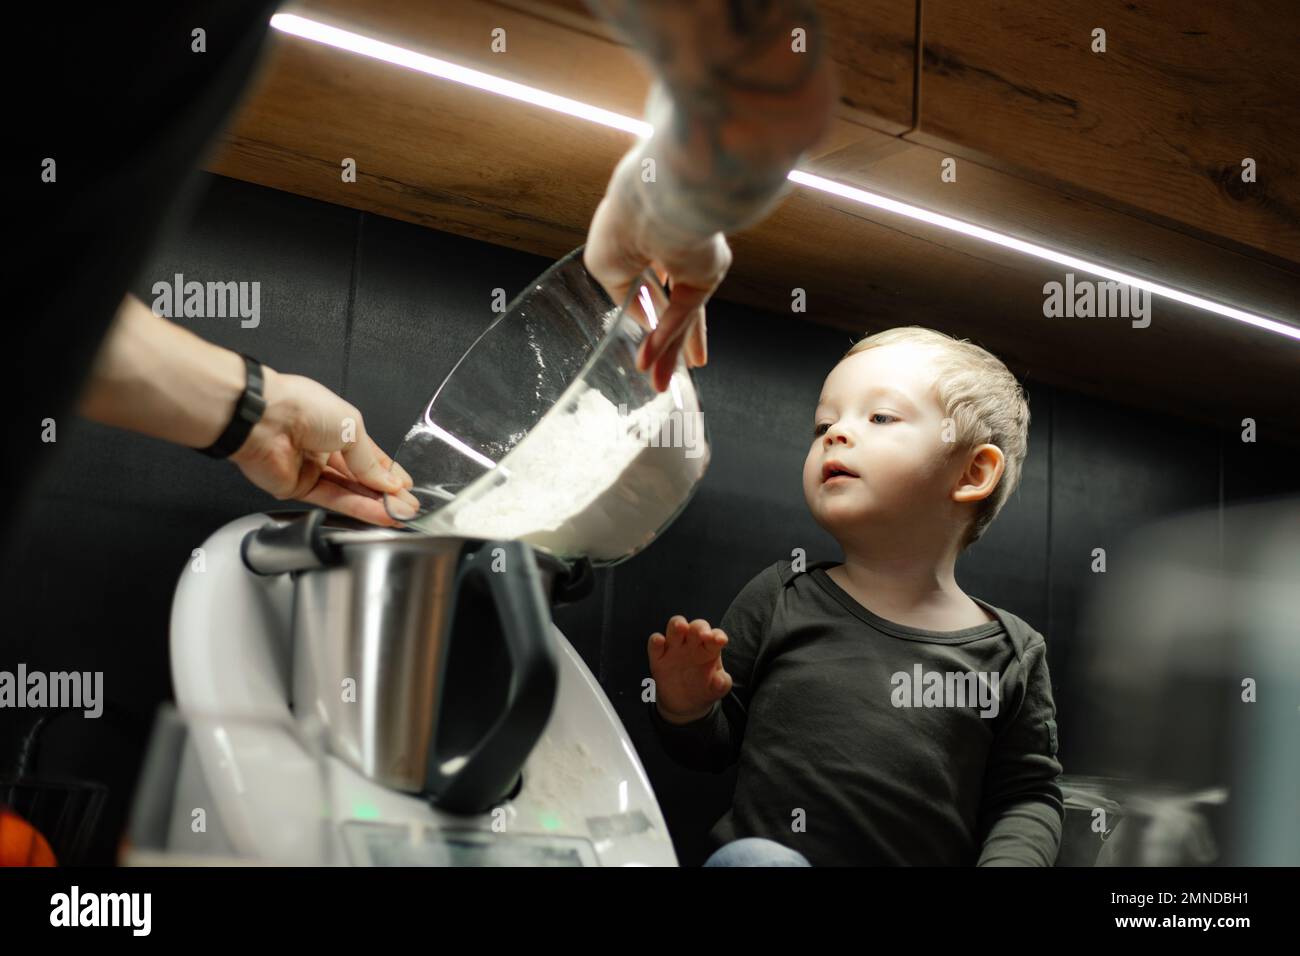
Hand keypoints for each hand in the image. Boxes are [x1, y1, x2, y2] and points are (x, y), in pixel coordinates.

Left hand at [230, 367, 420, 526]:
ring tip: (401, 514)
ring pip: (349, 491)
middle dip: (386, 492)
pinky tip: (380, 514)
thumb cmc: (303, 407)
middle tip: (409, 506)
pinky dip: (358, 508)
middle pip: (360, 477)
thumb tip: (389, 482)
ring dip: (376, 504)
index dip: (388, 472)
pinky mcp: (298, 489)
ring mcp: (310, 470)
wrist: (264, 418)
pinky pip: (333, 500)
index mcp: (336, 427)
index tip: (406, 487)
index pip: (368, 455)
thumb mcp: (352, 428)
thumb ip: (371, 461)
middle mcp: (323, 449)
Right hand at [584, 150, 731, 392]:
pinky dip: (668, 337)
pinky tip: (654, 363)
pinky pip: (684, 313)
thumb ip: (627, 298)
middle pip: (668, 305)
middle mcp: (670, 250)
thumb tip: (645, 323)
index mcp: (642, 236)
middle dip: (663, 341)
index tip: (638, 336)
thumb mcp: (606, 267)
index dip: (641, 311)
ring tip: (664, 383)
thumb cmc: (622, 224)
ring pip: (681, 315)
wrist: (656, 201)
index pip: (645, 281)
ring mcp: (691, 263)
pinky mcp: (706, 275)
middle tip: (660, 374)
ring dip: (670, 351)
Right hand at [648, 614, 731, 723]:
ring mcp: (674, 648)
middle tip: (703, 635)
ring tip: (681, 627)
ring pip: (674, 627)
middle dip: (699, 627)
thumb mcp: (716, 690)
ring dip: (677, 624)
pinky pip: (655, 644)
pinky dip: (656, 640)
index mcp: (709, 648)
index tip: (721, 641)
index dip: (718, 635)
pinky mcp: (658, 657)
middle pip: (696, 626)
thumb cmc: (704, 689)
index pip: (715, 635)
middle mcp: (692, 643)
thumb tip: (720, 681)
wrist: (684, 704)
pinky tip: (659, 641)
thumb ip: (722, 685)